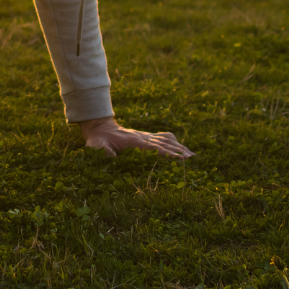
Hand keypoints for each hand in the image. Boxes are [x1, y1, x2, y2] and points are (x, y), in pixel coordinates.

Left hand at [79, 116, 193, 159]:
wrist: (99, 128)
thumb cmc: (97, 140)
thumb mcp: (96, 147)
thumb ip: (103, 152)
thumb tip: (110, 158)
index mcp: (134, 142)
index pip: (155, 148)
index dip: (168, 153)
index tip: (181, 159)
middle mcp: (143, 137)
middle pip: (165, 144)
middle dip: (179, 151)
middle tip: (192, 159)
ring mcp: (145, 136)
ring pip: (166, 140)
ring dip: (179, 147)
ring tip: (192, 156)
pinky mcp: (145, 136)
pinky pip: (162, 137)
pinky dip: (173, 141)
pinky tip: (181, 147)